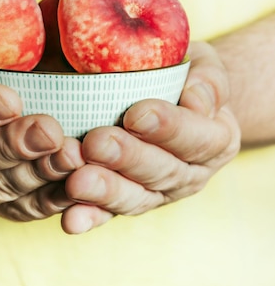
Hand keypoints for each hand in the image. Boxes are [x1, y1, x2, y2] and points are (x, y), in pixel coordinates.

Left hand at [60, 41, 240, 233]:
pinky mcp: (126, 204)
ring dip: (104, 191)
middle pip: (161, 172)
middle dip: (127, 159)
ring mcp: (157, 194)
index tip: (136, 114)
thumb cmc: (184, 74)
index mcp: (215, 139)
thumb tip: (198, 102)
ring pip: (134, 198)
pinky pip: (107, 214)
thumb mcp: (203, 64)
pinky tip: (70, 220)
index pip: (196, 138)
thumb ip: (208, 80)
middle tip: (96, 143)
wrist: (168, 99)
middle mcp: (189, 174)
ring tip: (77, 181)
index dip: (168, 128)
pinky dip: (89, 217)